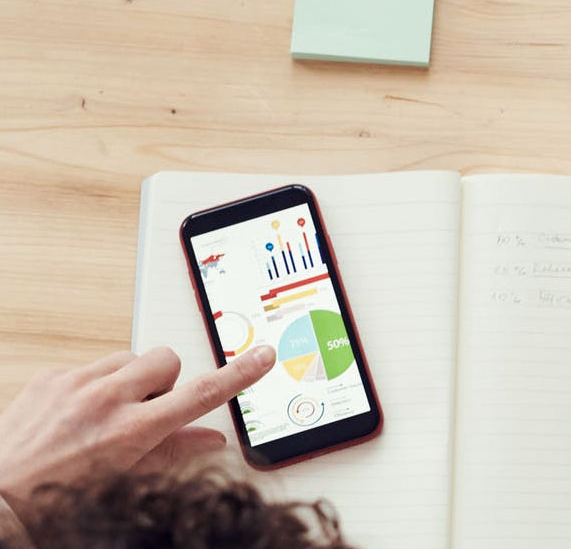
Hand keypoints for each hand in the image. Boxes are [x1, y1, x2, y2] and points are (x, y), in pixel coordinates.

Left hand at [0, 346, 273, 511]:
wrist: (1, 495)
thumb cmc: (61, 496)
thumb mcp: (127, 479)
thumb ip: (173, 452)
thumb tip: (212, 439)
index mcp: (132, 430)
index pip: (201, 394)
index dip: (238, 374)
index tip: (261, 357)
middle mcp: (106, 400)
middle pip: (166, 360)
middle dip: (166, 380)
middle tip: (150, 409)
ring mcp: (75, 383)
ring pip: (129, 357)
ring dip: (131, 379)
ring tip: (112, 412)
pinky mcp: (51, 376)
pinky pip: (91, 365)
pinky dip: (95, 384)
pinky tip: (81, 412)